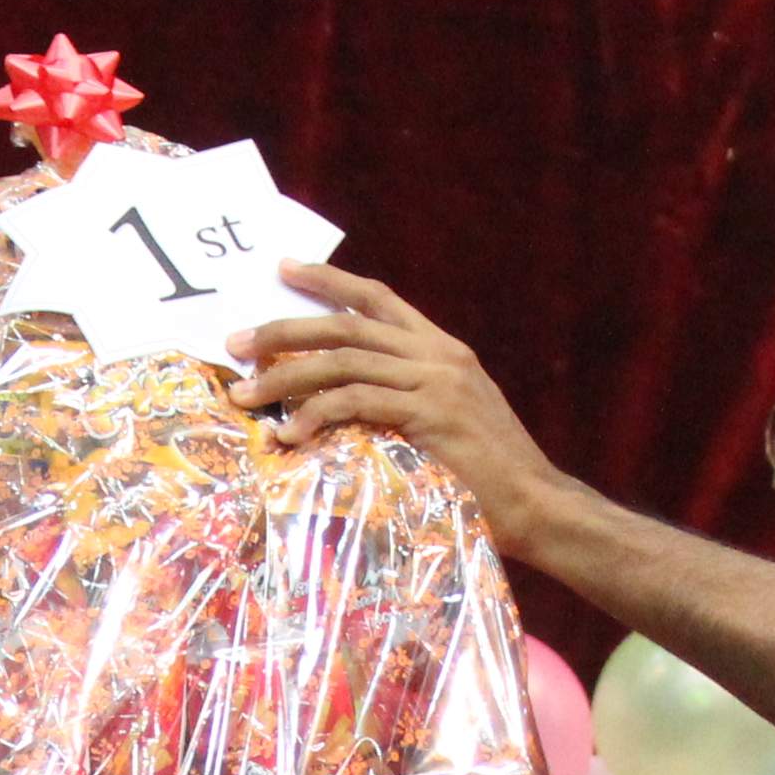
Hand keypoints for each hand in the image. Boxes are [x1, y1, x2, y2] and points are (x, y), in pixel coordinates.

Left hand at [229, 264, 569, 559]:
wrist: (537, 505)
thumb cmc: (486, 478)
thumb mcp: (444, 422)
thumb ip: (403, 400)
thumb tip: (344, 404)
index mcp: (441, 350)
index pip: (377, 299)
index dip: (328, 281)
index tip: (283, 270)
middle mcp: (437, 355)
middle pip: (346, 326)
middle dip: (284, 331)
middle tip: (237, 343)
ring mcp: (435, 382)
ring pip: (342, 361)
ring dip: (285, 377)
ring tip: (244, 396)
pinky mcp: (429, 414)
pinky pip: (356, 402)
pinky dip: (315, 416)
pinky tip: (288, 435)